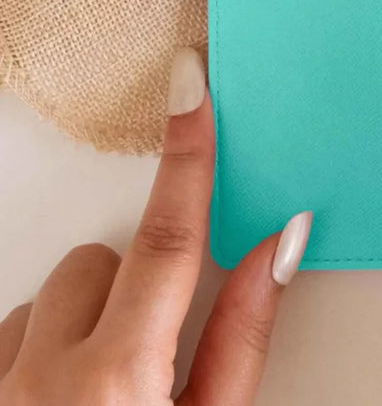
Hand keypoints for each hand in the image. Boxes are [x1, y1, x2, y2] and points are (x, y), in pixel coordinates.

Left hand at [0, 48, 311, 405]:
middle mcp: (39, 377)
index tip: (190, 81)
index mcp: (120, 381)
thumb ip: (246, 336)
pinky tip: (54, 403)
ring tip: (99, 391)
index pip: (170, 237)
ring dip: (81, 322)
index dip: (188, 152)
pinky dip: (35, 350)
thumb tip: (282, 241)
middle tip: (153, 354)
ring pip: (46, 299)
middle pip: (99, 264)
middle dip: (135, 288)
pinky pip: (4, 334)